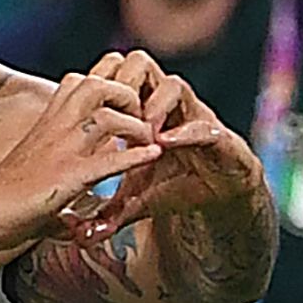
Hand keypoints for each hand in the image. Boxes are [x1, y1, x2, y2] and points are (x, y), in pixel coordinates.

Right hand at [0, 68, 164, 256]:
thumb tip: (78, 222)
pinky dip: (137, 157)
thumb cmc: (2, 201)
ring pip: (108, 116)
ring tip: (148, 140)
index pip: (79, 81)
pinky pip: (110, 160)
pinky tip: (153, 157)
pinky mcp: (66, 177)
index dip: (108, 85)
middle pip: (97, 86)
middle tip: (140, 117)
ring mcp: (59, 150)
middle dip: (126, 95)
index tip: (125, 108)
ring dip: (136, 127)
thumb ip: (63, 187)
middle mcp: (53, 129)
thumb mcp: (35, 178)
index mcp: (45, 123)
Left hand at [80, 53, 263, 240]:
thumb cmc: (173, 187)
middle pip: (139, 65)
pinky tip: (166, 143)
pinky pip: (204, 122)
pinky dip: (185, 132)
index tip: (87, 110)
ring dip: (153, 104)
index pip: (116, 76)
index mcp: (141, 112)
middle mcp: (167, 107)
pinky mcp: (220, 135)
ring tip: (141, 132)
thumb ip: (110, 213)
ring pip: (173, 83)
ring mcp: (193, 116)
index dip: (101, 86)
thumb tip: (81, 237)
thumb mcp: (136, 200)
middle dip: (125, 84)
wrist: (220, 196)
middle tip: (113, 115)